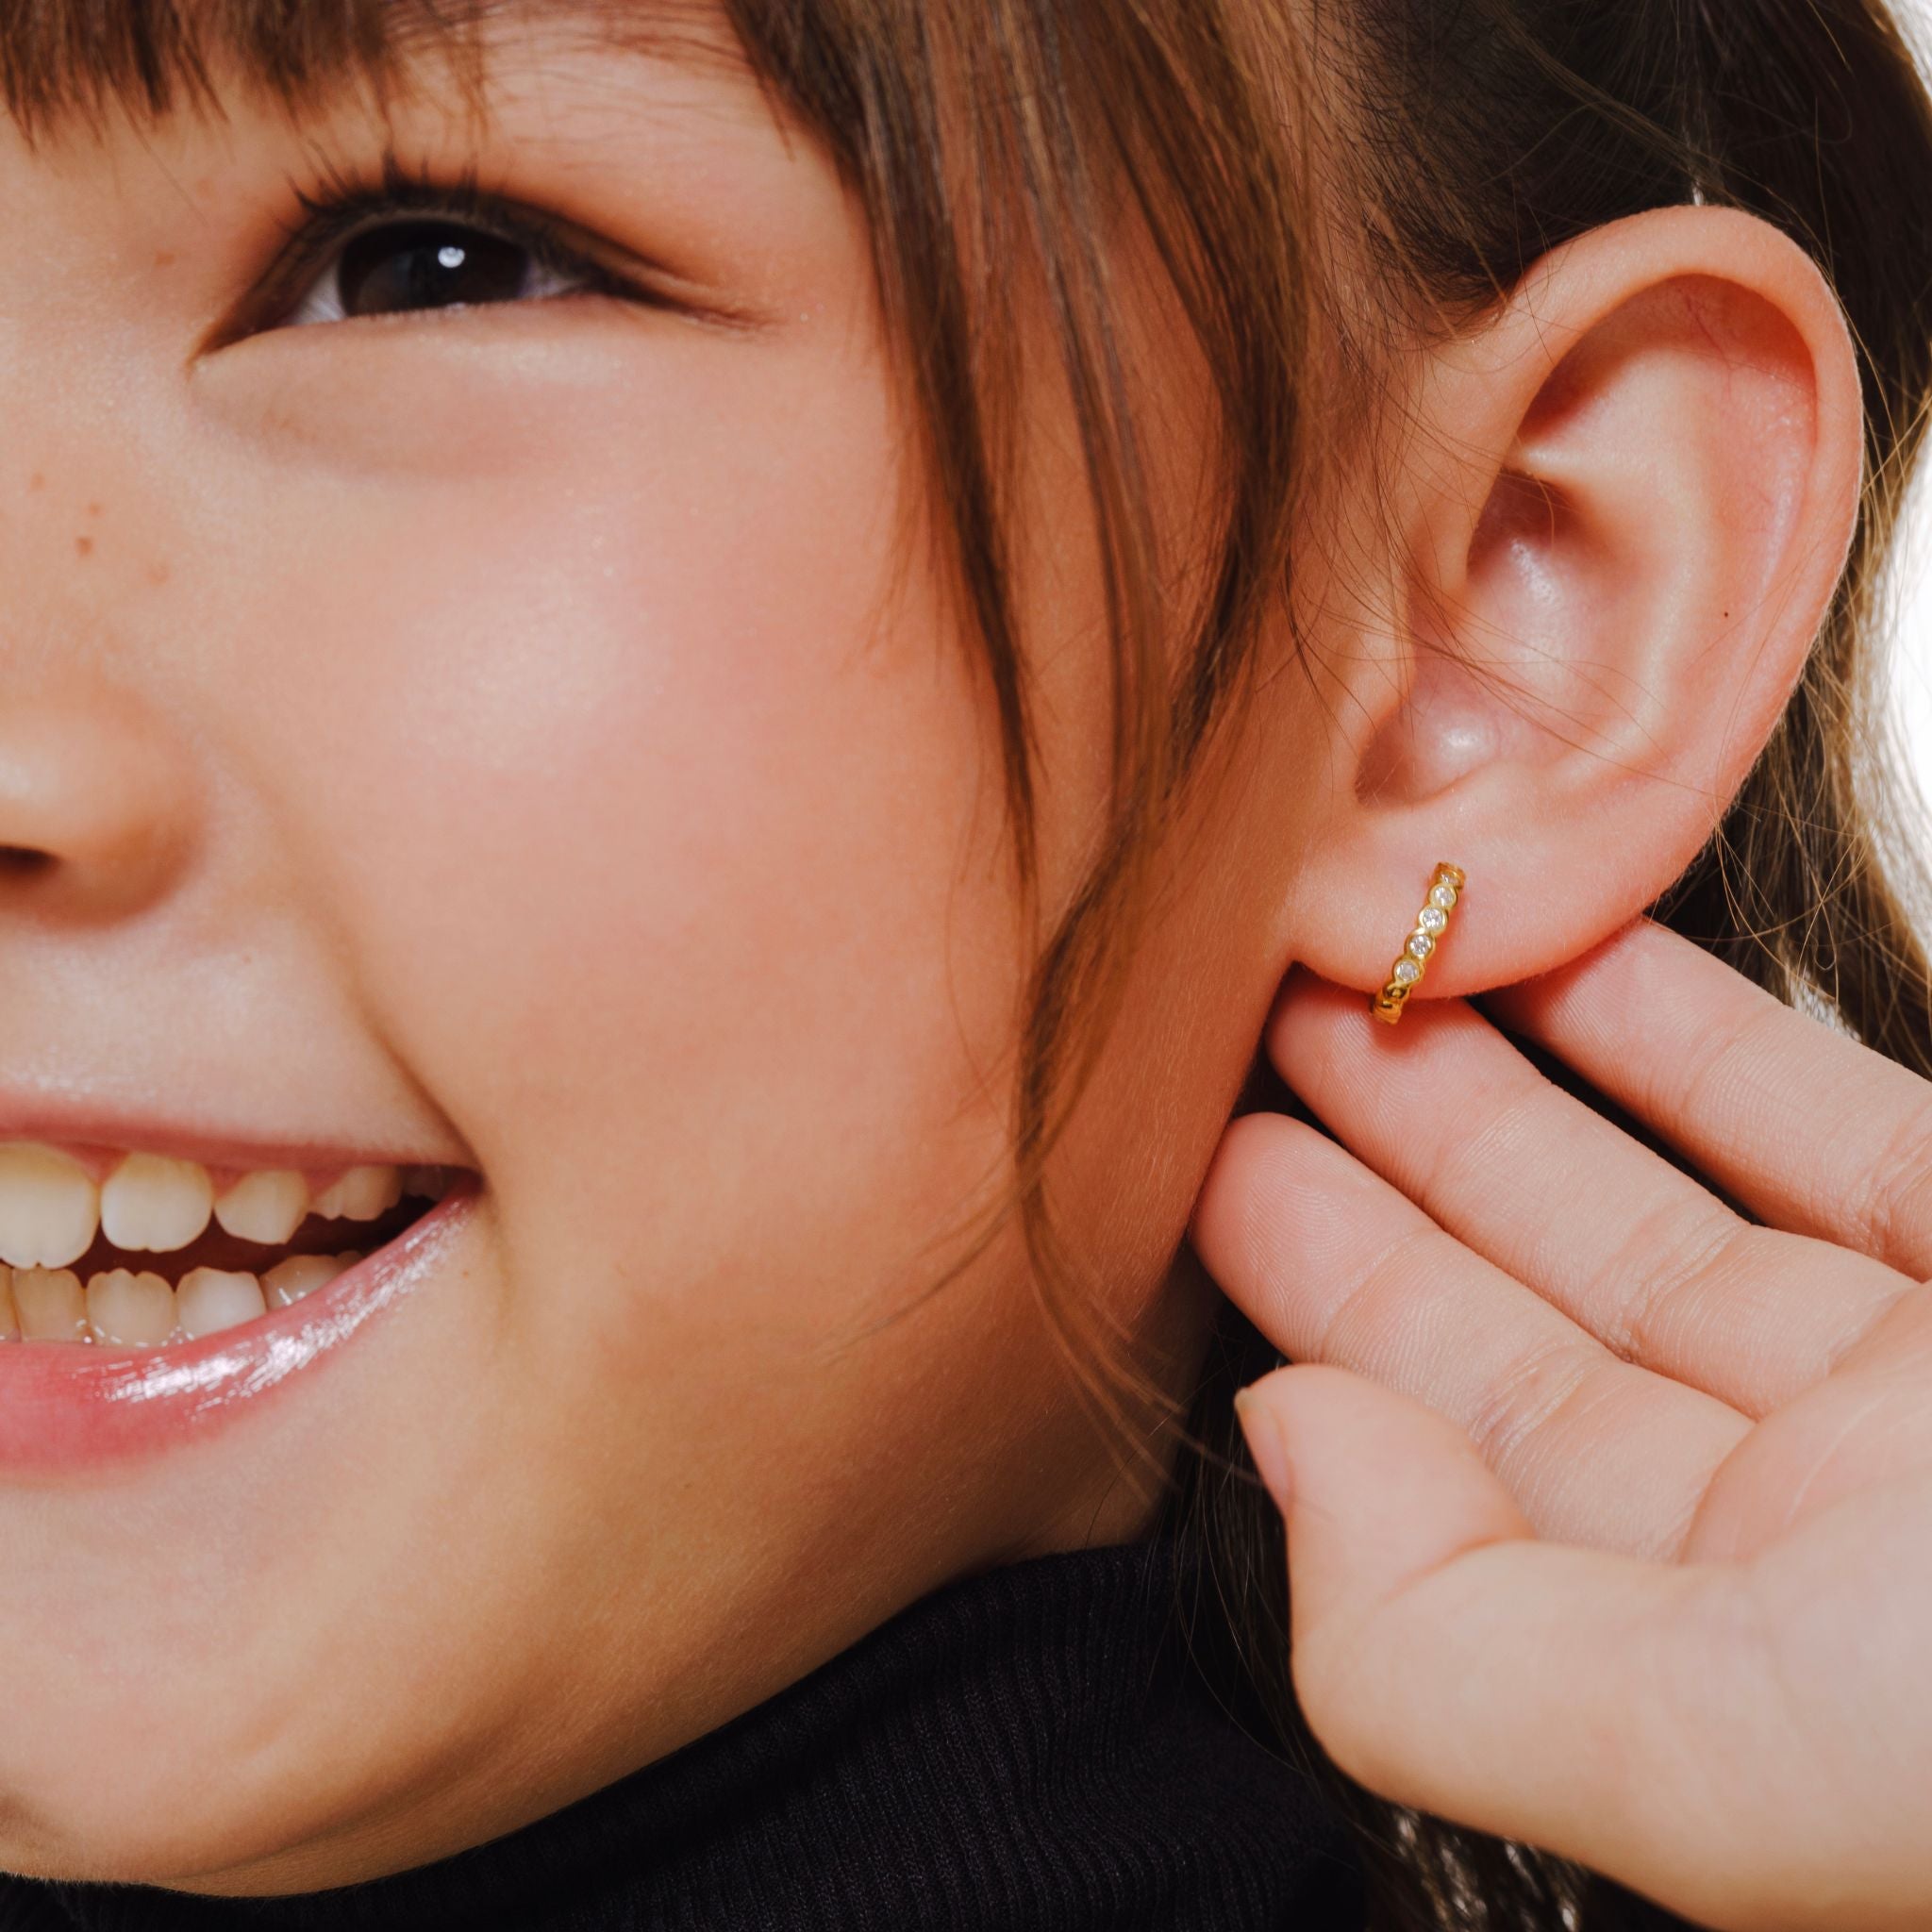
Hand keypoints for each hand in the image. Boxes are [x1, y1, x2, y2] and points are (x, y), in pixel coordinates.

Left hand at [1188, 916, 1931, 1931]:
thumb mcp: (1749, 1759)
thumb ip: (1459, 1656)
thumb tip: (1294, 1454)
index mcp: (1736, 1678)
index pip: (1458, 1479)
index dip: (1325, 1316)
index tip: (1210, 1180)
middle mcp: (1832, 1546)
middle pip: (1542, 1329)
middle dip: (1392, 1178)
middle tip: (1255, 1047)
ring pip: (1673, 1213)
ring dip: (1522, 1091)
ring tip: (1376, 981)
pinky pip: (1843, 1132)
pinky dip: (1710, 1045)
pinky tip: (1588, 970)